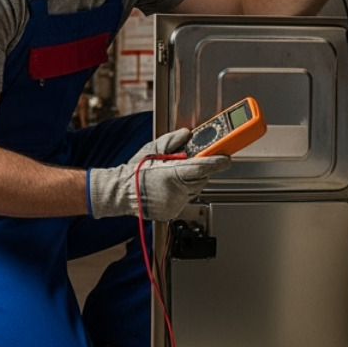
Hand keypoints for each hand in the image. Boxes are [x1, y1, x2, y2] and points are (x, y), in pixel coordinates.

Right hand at [86, 128, 231, 221]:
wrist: (121, 193)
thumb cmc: (135, 171)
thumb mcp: (152, 149)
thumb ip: (172, 140)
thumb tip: (187, 134)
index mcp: (171, 174)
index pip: (201, 168)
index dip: (217, 163)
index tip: (226, 158)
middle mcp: (175, 191)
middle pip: (201, 179)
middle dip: (200, 171)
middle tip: (189, 163)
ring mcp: (174, 204)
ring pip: (194, 190)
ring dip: (190, 182)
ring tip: (173, 176)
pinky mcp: (172, 212)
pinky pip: (185, 200)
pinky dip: (182, 192)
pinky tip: (169, 187)